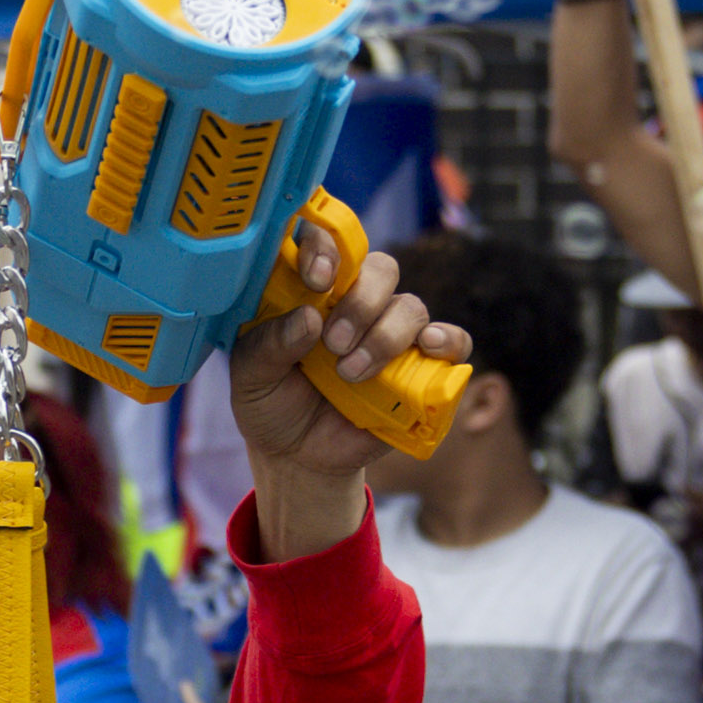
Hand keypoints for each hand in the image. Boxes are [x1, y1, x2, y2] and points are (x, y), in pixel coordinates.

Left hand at [221, 215, 460, 545]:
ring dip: (384, 337)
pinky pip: (451, 341)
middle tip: (332, 343)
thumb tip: (308, 319)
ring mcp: (390, 333)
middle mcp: (356, 303)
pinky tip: (429, 347)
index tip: (316, 280)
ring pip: (410, 306)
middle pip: (380, 269)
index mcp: (312, 292)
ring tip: (350, 373)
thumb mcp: (250, 376)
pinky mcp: (419, 367)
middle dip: (361, 302)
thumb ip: (268, 345)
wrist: (298, 457)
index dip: (327, 249)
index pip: (329, 244)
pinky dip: (448, 339)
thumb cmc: (271, 404)